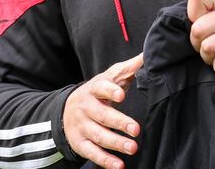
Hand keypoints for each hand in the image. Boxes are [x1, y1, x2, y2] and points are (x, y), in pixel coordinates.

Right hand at [62, 53, 142, 168]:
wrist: (66, 111)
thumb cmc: (97, 92)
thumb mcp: (109, 78)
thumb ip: (128, 68)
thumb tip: (148, 55)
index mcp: (93, 89)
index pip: (100, 88)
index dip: (110, 91)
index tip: (121, 94)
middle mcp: (86, 108)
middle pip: (102, 115)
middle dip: (119, 122)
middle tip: (136, 129)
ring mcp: (82, 127)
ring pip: (98, 135)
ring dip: (116, 143)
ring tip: (133, 148)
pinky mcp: (80, 144)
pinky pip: (93, 153)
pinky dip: (105, 160)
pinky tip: (119, 165)